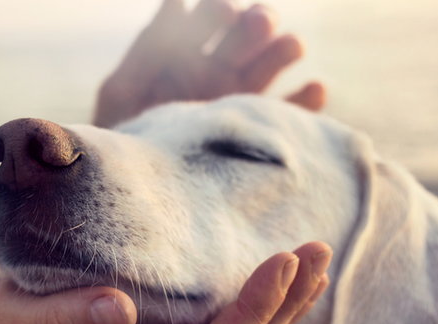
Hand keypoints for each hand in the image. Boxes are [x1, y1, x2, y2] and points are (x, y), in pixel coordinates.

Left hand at [94, 0, 325, 127]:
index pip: (208, 21)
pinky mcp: (260, 133)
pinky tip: (315, 89)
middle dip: (256, 24)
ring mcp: (241, 102)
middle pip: (245, 37)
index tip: (224, 12)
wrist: (136, 191)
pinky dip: (306, 101)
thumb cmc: (122, 140)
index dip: (218, 14)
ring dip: (283, 50)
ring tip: (292, 46)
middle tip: (261, 23)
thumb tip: (176, 2)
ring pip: (270, 66)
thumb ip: (146, 53)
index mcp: (185, 56)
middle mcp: (218, 73)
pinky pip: (291, 114)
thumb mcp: (123, 94)